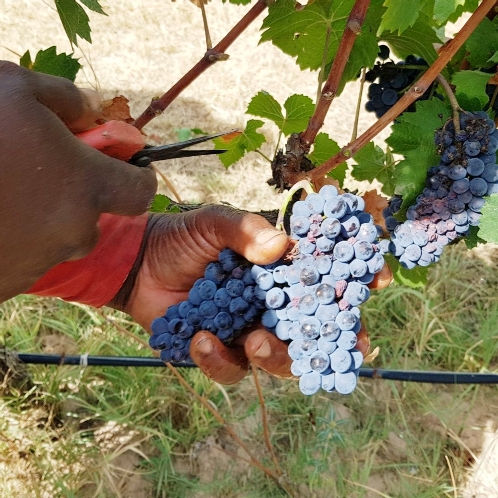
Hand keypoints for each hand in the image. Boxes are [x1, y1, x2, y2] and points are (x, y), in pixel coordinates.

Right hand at [0, 61, 156, 301]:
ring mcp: (42, 260)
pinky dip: (15, 236)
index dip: (138, 176)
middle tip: (37, 171)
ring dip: (43, 215)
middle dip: (77, 194)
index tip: (125, 167)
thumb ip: (68, 100)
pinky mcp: (11, 281)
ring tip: (3, 190)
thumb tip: (91, 112)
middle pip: (95, 215)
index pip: (142, 191)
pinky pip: (27, 255)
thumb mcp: (16, 88)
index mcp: (89, 186)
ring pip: (59, 235)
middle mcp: (75, 230)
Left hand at [115, 206, 391, 383]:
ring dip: (274, 357)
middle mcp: (270, 306)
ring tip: (253, 340)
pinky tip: (201, 338)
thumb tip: (281, 247)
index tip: (379, 279)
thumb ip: (245, 230)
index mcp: (279, 273)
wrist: (138, 263)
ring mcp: (246, 331)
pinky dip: (218, 358)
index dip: (354, 283)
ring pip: (277, 360)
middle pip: (313, 332)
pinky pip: (229, 368)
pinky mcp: (218, 350)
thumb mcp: (214, 223)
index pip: (325, 281)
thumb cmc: (182, 238)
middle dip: (332, 341)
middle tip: (346, 344)